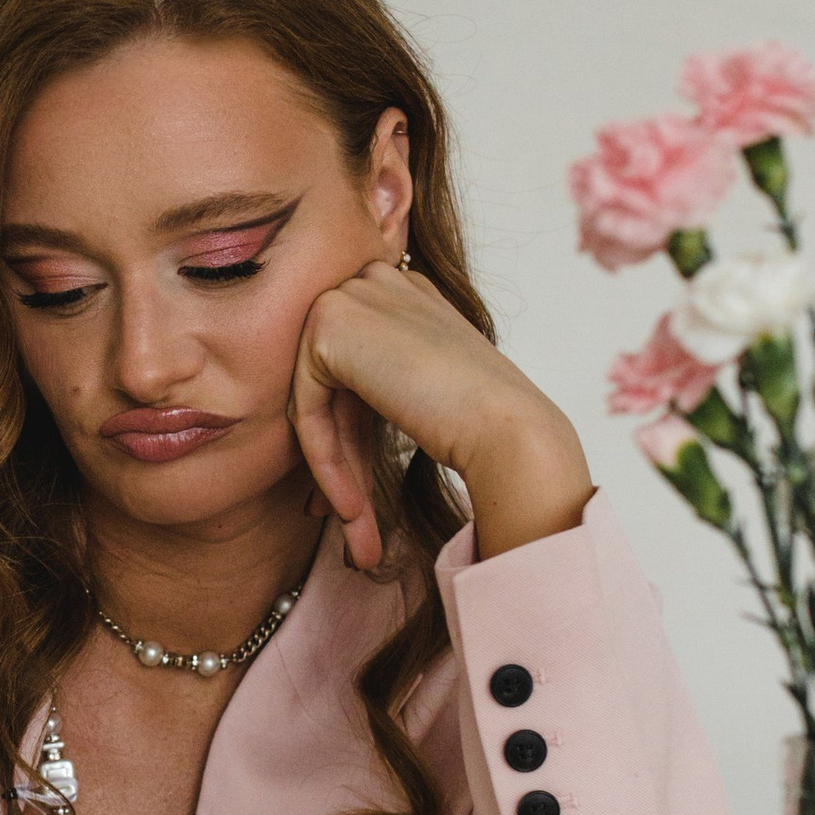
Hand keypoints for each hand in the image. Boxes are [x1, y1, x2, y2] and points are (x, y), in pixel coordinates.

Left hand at [290, 261, 593, 568]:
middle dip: (341, 461)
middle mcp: (379, 282)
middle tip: (355, 524)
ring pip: (315, 400)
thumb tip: (326, 431)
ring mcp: (353, 295)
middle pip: (333, 386)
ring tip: (357, 532)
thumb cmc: (484, 424)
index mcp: (407, 292)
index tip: (362, 500)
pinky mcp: (329, 323)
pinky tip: (351, 508)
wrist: (508, 429)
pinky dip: (325, 462)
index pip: (358, 369)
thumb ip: (375, 390)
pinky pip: (305, 408)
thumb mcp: (421, 393)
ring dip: (333, 471)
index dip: (354, 438)